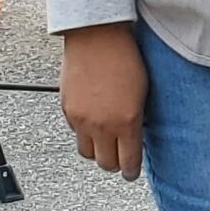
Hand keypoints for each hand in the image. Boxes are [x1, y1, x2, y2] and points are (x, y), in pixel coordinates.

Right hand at [62, 23, 148, 179]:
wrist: (97, 37)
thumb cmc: (125, 58)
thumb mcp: (142, 92)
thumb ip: (137, 119)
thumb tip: (135, 135)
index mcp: (126, 121)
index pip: (127, 162)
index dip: (130, 171)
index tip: (131, 173)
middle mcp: (102, 125)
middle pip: (105, 163)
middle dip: (114, 163)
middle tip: (120, 157)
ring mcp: (81, 120)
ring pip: (87, 153)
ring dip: (97, 150)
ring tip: (105, 140)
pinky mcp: (67, 111)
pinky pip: (76, 133)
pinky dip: (84, 131)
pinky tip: (93, 119)